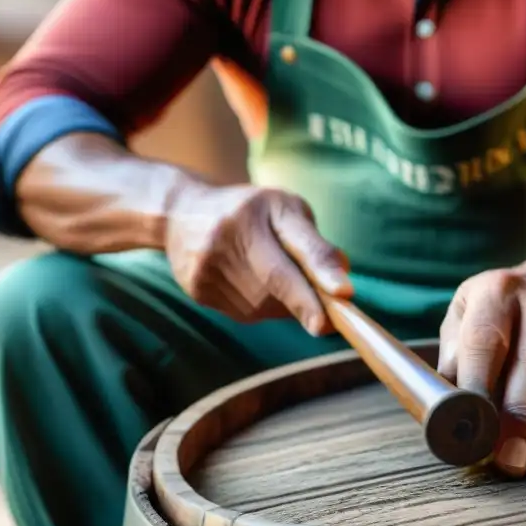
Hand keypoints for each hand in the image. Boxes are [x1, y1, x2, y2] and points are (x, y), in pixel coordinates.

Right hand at [166, 185, 351, 334]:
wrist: (181, 214)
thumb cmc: (250, 211)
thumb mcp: (284, 210)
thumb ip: (315, 245)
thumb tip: (342, 284)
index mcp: (253, 212)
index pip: (292, 249)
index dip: (318, 274)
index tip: (344, 295)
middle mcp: (225, 237)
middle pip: (278, 286)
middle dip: (307, 302)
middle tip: (327, 316)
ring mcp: (206, 267)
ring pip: (263, 306)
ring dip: (284, 305)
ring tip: (276, 277)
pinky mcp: (197, 291)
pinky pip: (245, 314)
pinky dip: (262, 308)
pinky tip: (254, 285)